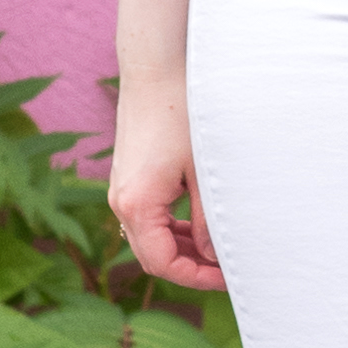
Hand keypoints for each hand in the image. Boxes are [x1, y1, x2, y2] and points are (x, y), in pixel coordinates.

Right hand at [108, 74, 229, 291]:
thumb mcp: (204, 172)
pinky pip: (146, 216)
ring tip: (217, 248)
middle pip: (152, 255)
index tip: (226, 277)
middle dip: (189, 266)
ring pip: (149, 237)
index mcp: (136, 204)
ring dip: (181, 247)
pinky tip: (199, 223)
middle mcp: (121, 201)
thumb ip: (208, 219)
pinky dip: (171, 227)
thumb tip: (215, 256)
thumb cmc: (182, 114)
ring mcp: (122, 188)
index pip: (162, 263)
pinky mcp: (128, 176)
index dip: (195, 277)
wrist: (156, 70)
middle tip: (226, 268)